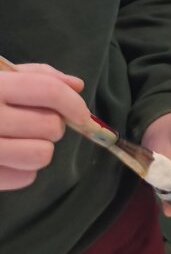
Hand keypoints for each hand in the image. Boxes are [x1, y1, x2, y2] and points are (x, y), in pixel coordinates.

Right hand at [0, 63, 90, 191]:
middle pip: (50, 126)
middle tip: (34, 123)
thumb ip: (35, 76)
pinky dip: (22, 170)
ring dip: (38, 148)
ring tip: (20, 141)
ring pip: (41, 154)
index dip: (73, 103)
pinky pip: (24, 177)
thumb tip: (77, 84)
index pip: (47, 91)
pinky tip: (6, 158)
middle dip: (52, 125)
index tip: (81, 113)